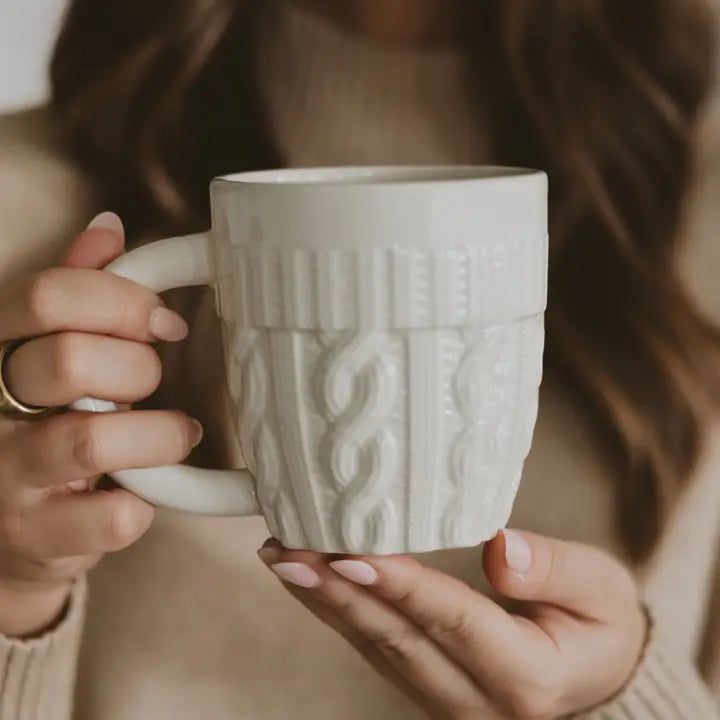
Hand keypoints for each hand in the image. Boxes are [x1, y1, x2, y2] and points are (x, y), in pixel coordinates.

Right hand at [0, 213, 200, 636]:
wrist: (6, 528)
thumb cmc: (38, 424)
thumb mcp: (44, 350)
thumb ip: (74, 293)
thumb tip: (109, 227)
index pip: (46, 295)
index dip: (123, 300)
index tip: (163, 323)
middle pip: (70, 360)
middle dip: (138, 369)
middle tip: (151, 384)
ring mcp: (5, 478)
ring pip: (92, 440)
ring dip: (158, 435)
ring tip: (177, 435)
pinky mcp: (37, 538)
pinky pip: (115, 515)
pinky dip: (146, 500)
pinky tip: (143, 490)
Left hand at [259, 531, 646, 719]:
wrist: (598, 671)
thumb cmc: (600, 623)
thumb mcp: (601, 590)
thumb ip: (555, 569)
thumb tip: (500, 548)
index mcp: (526, 678)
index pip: (452, 621)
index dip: (400, 586)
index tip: (349, 553)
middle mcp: (478, 702)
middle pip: (397, 639)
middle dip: (337, 591)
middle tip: (287, 551)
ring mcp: (448, 703)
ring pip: (377, 647)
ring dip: (326, 601)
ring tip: (282, 558)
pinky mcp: (429, 688)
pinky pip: (377, 649)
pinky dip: (341, 612)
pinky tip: (312, 581)